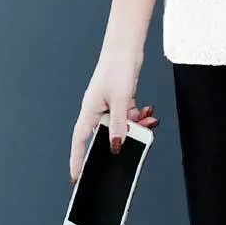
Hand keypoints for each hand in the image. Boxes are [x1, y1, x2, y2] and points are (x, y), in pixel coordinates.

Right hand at [69, 47, 160, 184]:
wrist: (127, 47)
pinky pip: (129, 115)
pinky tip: (149, 113)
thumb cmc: (117, 68)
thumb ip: (119, 124)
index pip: (80, 141)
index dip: (77, 159)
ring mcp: (110, 104)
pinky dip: (139, 116)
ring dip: (136, 127)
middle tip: (131, 153)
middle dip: (119, 143)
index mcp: (89, 111)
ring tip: (149, 124)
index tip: (76, 177)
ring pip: (121, 125)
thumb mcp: (120, 100)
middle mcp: (97, 110)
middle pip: (105, 134)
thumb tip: (117, 146)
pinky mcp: (121, 98)